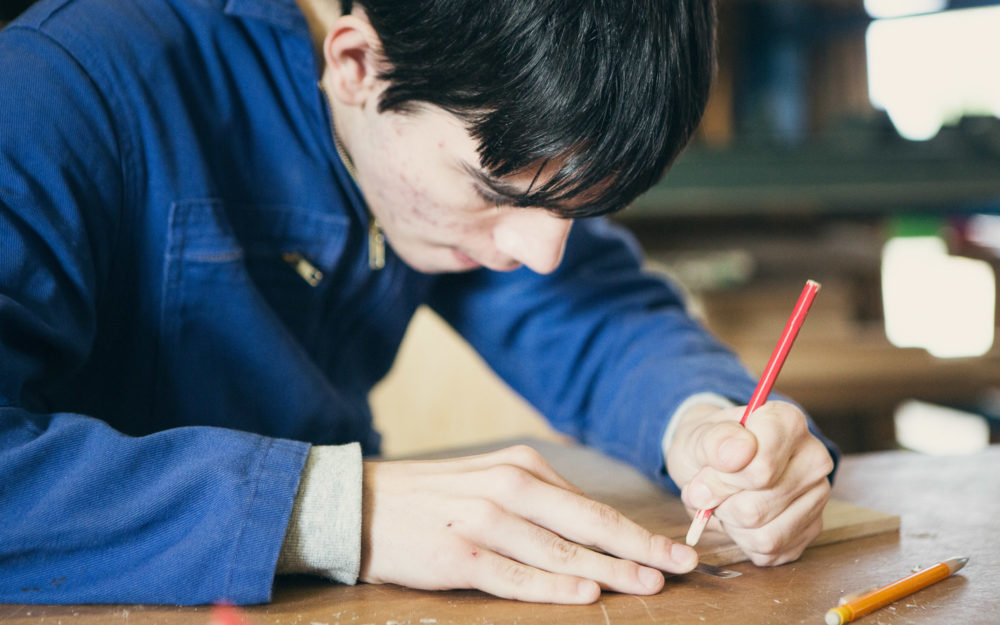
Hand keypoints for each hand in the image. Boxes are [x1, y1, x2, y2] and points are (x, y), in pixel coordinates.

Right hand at [358, 444, 697, 602]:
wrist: (361, 504)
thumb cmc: (434, 498)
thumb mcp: (490, 481)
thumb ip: (539, 501)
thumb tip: (593, 529)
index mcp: (521, 467)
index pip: (593, 506)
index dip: (638, 532)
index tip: (676, 551)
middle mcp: (508, 488)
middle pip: (588, 524)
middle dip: (641, 549)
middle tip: (682, 567)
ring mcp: (483, 520)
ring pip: (559, 551)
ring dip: (608, 569)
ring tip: (647, 584)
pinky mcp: (458, 553)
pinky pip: (513, 574)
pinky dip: (551, 585)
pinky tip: (583, 592)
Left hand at [666, 401, 833, 565]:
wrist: (716, 462)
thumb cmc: (711, 447)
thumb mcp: (699, 436)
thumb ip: (714, 442)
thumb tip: (737, 453)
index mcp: (788, 423)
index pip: (761, 469)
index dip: (723, 478)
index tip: (708, 469)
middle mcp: (814, 458)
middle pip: (758, 506)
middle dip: (722, 503)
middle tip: (711, 488)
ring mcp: (818, 496)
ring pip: (765, 535)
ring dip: (732, 524)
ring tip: (726, 501)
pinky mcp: (811, 529)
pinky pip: (771, 551)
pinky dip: (743, 540)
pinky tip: (740, 517)